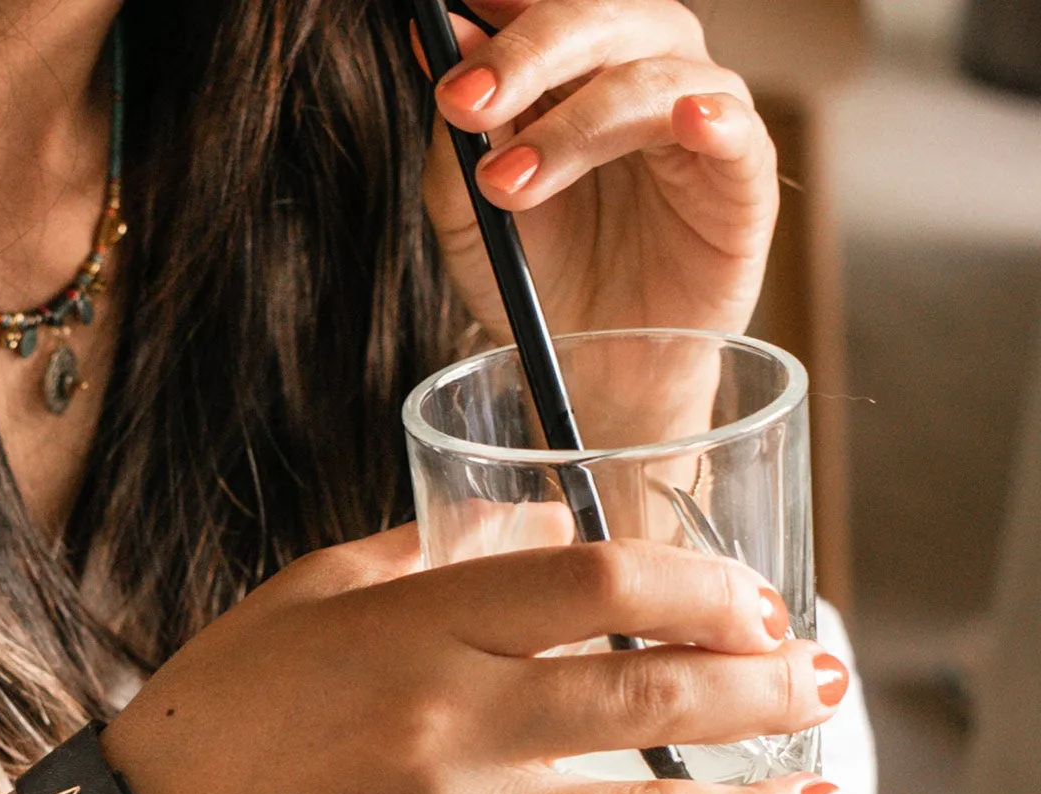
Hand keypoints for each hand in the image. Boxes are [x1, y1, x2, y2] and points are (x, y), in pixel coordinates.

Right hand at [102, 526, 848, 793]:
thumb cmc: (227, 705)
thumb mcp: (313, 592)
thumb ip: (437, 551)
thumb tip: (555, 524)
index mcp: (422, 630)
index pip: (603, 586)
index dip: (705, 589)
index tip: (753, 606)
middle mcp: (452, 726)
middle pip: (653, 702)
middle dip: (764, 692)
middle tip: (822, 688)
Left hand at [418, 0, 778, 338]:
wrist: (591, 371)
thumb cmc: (539, 282)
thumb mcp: (470, 212)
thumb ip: (458, 131)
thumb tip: (439, 33)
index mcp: (573, 67)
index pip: (546, 4)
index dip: (506, 6)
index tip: (449, 19)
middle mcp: (640, 71)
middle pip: (599, 18)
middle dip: (526, 54)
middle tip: (465, 102)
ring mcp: (697, 118)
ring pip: (652, 76)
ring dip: (575, 123)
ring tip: (508, 182)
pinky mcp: (741, 179)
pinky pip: (738, 130)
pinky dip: (713, 118)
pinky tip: (683, 124)